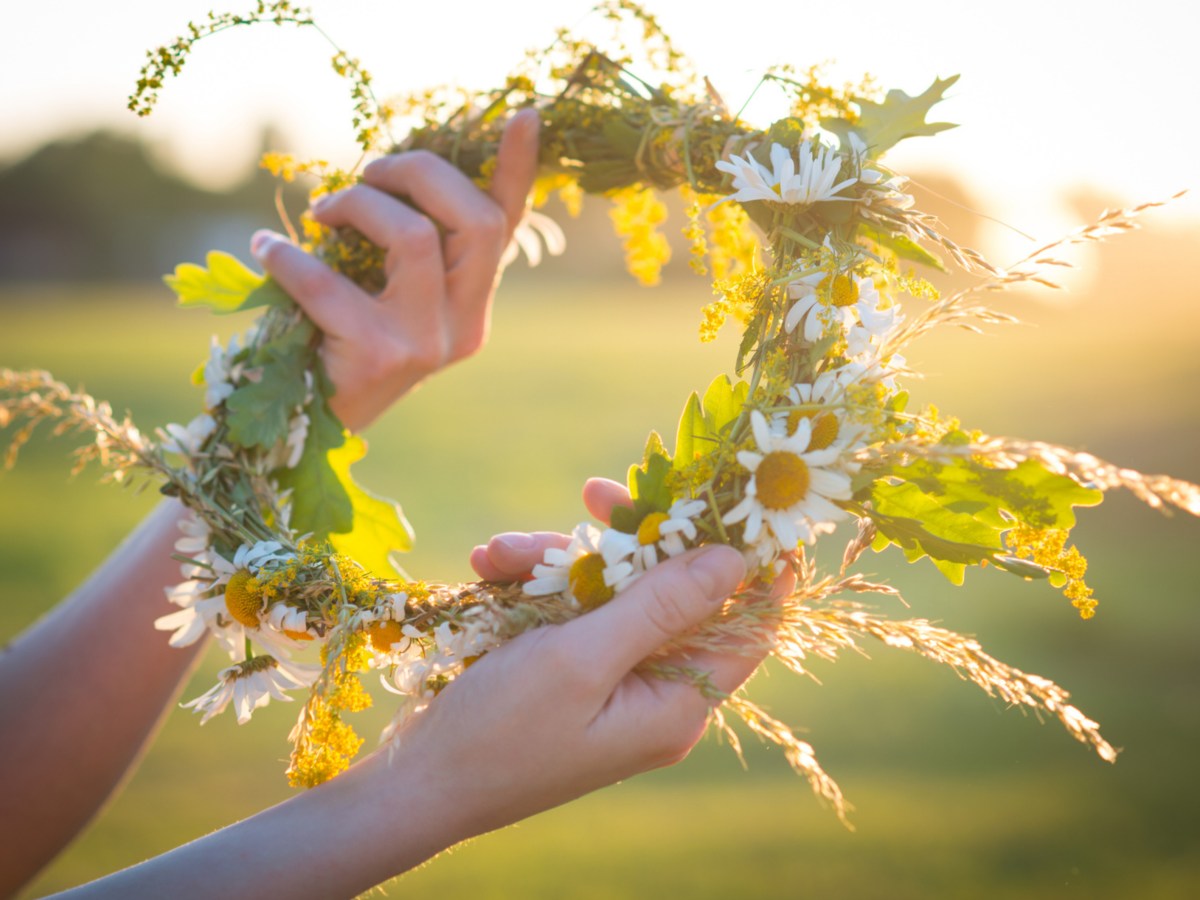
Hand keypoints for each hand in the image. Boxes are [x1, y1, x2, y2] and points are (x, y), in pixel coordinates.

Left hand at [250, 109, 540, 431]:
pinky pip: (332, 282)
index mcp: (471, 306)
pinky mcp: (380, 359)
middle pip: (474, 220)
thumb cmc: (335, 344)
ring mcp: (427, 345)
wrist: (298, 428)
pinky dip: (291, 257)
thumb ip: (406, 246)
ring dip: (359, 204)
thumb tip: (392, 172)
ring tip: (321, 212)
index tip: (526, 114)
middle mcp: (464, 326)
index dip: (517, 170)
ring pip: (415, 236)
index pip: (505, 229)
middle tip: (366, 171)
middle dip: (417, 172)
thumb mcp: (384, 292)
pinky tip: (268, 250)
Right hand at [436, 477, 788, 833]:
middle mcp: (653, 689)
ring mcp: (609, 678)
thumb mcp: (583, 660)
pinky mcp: (568, 668)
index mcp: (676, 702)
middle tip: (595, 494)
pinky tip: (489, 567)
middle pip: (669, 593)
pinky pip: (569, 607)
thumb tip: (733, 560)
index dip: (756, 567)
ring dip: (556, 561)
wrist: (418, 781)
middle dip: (624, 544)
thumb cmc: (502, 732)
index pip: (748, 626)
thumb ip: (660, 606)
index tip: (746, 504)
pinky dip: (533, 583)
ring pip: (611, 590)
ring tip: (500, 555)